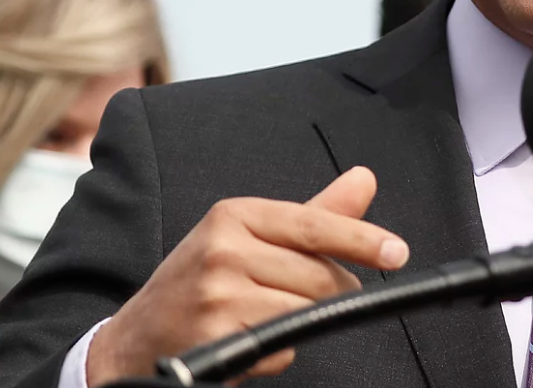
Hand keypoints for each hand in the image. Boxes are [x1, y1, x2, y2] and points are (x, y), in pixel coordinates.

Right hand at [86, 166, 408, 384]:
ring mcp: (217, 292)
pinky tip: (250, 342)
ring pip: (304, 311)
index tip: (397, 252)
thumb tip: (365, 179)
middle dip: (330, 293)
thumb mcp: (250, 239)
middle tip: (307, 299)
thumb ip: (314, 214)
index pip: (313, 223)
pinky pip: (281, 347)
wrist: (136, 339)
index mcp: (234, 215)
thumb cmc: (204, 283)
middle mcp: (222, 247)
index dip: (360, 238)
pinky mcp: (216, 335)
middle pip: (317, 274)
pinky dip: (279, 353)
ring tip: (265, 317)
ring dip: (301, 323)